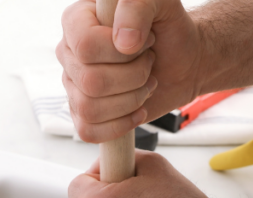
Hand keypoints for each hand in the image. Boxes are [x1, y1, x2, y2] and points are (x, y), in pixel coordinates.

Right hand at [57, 0, 204, 142]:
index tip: (145, 41)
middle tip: (149, 63)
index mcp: (77, 20)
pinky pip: (88, 131)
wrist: (183, 60)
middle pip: (90, 81)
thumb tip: (123, 42)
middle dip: (133, 77)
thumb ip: (137, 6)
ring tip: (145, 84)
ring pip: (90, 109)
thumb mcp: (161, 2)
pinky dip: (120, 125)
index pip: (86, 45)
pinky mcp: (83, 113)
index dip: (120, 52)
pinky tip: (137, 109)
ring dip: (131, 100)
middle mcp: (69, 53)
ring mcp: (73, 85)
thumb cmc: (169, 29)